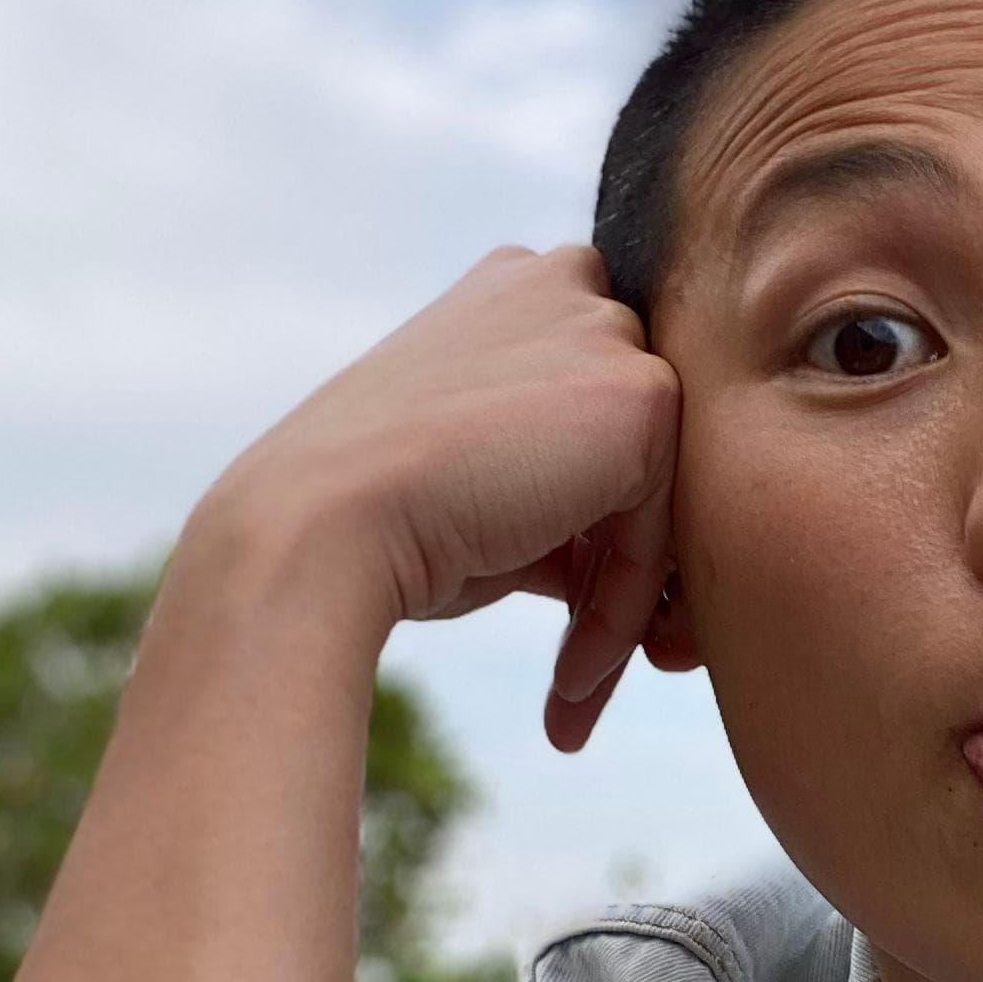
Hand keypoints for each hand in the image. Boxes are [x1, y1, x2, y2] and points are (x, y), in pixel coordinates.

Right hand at [204, 243, 682, 751]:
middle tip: (603, 668)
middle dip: (628, 567)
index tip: (572, 612)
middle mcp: (566, 287)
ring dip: (622, 608)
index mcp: (514, 291)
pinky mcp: (642, 395)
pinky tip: (566, 679)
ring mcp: (607, 332)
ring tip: (571, 693)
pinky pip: (660, 532)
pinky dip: (620, 613)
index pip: (591, 411)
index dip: (594, 520)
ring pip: (656, 498)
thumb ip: (557, 492)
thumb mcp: (479, 486)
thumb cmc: (379, 521)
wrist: (322, 527)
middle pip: (638, 450)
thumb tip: (631, 569)